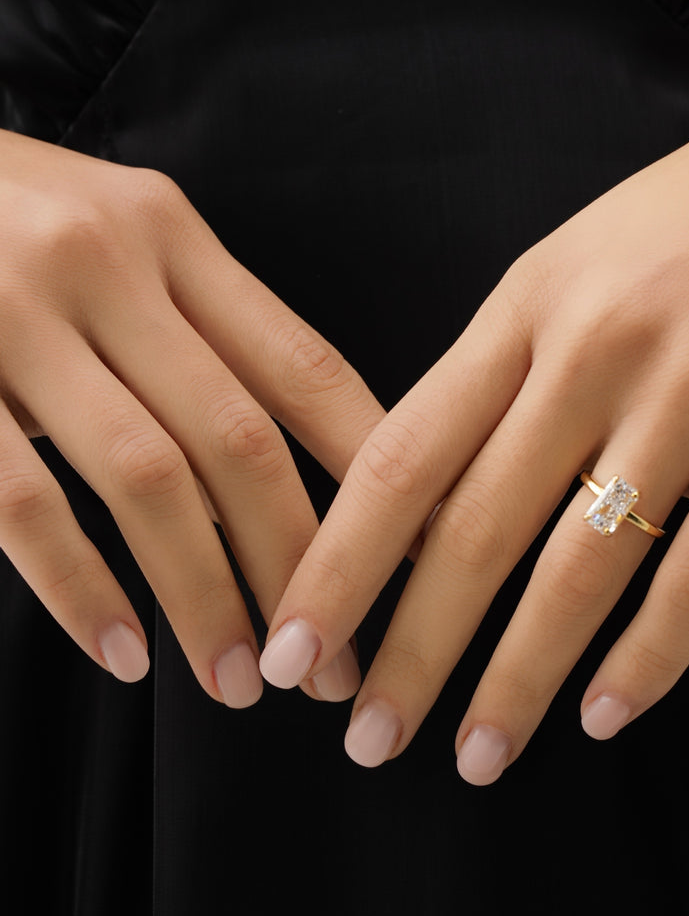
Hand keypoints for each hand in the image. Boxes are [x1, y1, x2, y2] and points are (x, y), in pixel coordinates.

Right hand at [0, 129, 382, 704]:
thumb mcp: (110, 242)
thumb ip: (197, 338)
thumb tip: (270, 485)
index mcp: (170, 234)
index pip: (305, 368)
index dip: (375, 470)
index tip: (419, 555)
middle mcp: (105, 265)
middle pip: (242, 440)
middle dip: (300, 564)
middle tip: (331, 664)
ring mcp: (11, 316)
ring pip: (148, 481)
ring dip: (205, 596)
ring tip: (238, 681)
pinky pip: (23, 503)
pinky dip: (81, 588)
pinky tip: (125, 653)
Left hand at [262, 0, 688, 778]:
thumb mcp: (589, 253)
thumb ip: (517, 359)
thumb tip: (450, 473)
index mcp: (529, 303)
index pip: (401, 459)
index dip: (338, 567)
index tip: (292, 647)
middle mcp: (595, 353)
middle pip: (472, 533)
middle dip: (408, 652)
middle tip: (368, 740)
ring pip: (577, 572)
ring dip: (516, 681)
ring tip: (476, 756)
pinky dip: (649, 658)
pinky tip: (607, 714)